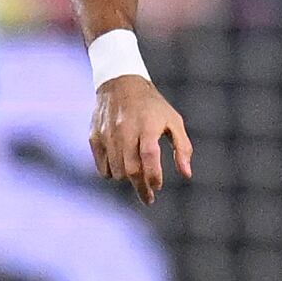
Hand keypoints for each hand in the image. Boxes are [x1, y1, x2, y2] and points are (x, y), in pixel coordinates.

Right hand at [90, 75, 193, 203]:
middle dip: (141, 188)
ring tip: (136, 174)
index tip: (157, 186)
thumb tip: (186, 174)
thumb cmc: (153, 106)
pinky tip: (121, 166)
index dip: (153, 177)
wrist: (120, 83)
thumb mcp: (174, 121)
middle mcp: (125, 130)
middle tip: (149, 197)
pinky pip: (102, 168)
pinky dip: (112, 172)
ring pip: (116, 172)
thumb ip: (182, 148)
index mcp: (147, 126)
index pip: (149, 158)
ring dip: (127, 179)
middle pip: (131, 170)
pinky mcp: (94, 137)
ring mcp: (107, 134)